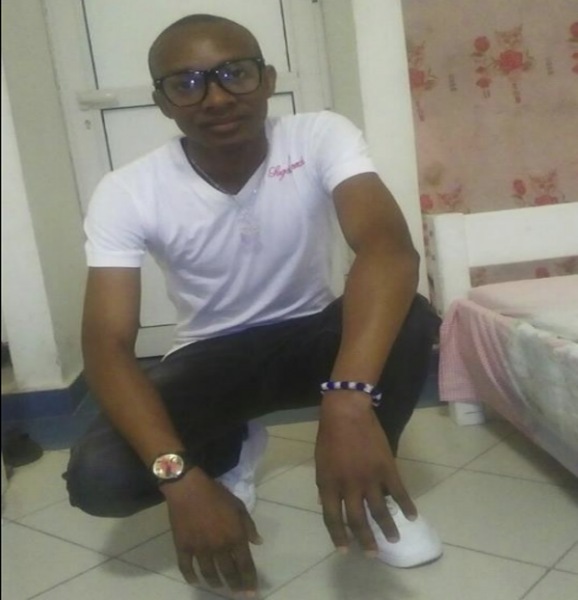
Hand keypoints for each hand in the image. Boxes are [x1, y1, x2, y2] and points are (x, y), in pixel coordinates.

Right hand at [161, 468, 261, 596]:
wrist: (189, 488)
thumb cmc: (217, 494)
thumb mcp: (239, 506)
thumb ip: (249, 526)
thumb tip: (258, 542)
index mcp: (235, 536)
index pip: (246, 565)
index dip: (250, 580)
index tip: (252, 592)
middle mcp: (219, 547)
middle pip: (229, 572)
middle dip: (235, 585)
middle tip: (238, 593)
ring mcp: (200, 549)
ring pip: (209, 573)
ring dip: (215, 582)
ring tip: (219, 586)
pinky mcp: (183, 548)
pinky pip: (187, 568)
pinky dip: (191, 577)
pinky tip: (195, 581)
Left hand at [315, 392, 416, 554]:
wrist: (347, 412)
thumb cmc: (330, 435)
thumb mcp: (320, 462)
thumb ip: (325, 484)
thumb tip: (325, 503)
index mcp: (329, 484)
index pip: (333, 518)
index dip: (339, 536)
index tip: (345, 550)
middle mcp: (349, 486)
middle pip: (358, 520)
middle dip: (365, 540)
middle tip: (372, 554)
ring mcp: (370, 478)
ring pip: (380, 511)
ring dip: (387, 529)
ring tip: (393, 540)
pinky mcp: (387, 468)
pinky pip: (399, 492)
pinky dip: (406, 506)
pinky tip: (412, 517)